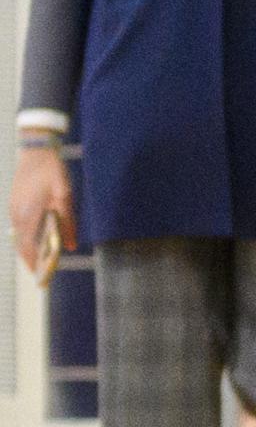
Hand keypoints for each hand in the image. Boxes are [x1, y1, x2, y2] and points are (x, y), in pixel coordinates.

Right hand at [9, 145, 76, 276]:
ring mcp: (13, 209)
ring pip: (20, 236)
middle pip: (22, 244)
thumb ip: (68, 222)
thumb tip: (71, 245)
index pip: (28, 247)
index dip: (33, 263)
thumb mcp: (65, 196)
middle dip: (31, 259)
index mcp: (29, 215)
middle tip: (43, 271)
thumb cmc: (51, 172)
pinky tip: (38, 238)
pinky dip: (27, 236)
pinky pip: (19, 226)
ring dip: (29, 247)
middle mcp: (17, 215)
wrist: (35, 151)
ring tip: (42, 258)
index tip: (40, 276)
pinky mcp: (14, 203)